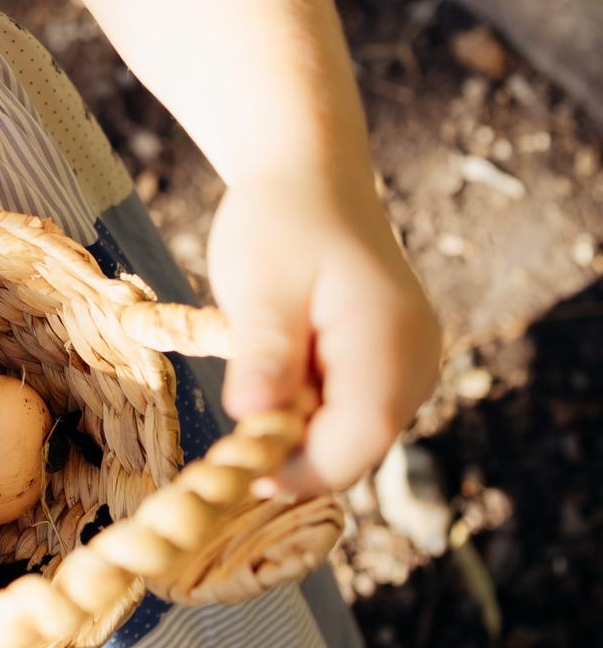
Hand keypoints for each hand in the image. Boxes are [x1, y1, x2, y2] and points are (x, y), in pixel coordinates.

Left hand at [206, 166, 441, 497]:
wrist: (310, 173)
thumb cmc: (280, 220)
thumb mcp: (259, 283)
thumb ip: (263, 353)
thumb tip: (253, 417)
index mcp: (390, 341)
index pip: (358, 441)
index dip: (301, 470)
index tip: (241, 473)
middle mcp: (416, 362)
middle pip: (356, 445)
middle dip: (295, 449)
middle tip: (232, 431)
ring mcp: (411, 364)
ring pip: (352, 432)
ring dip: (299, 424)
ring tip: (258, 369)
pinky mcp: (393, 363)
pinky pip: (351, 407)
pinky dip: (310, 404)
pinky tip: (280, 362)